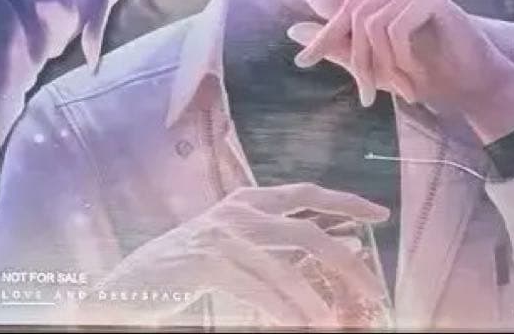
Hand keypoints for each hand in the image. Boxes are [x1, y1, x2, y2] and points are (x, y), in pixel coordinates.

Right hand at [97, 183, 388, 326]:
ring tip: (333, 323)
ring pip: (286, 268)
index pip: (308, 193)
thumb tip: (344, 245)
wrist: (132, 283)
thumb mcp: (240, 244)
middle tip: (374, 287)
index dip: (346, 201)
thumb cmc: (191, 265)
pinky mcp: (208, 264)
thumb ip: (283, 241)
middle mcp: (239, 211)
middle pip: (309, 232)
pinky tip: (299, 326)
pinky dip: (283, 311)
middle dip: (347, 262)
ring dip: (314, 301)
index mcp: (249, 200)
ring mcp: (223, 235)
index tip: (380, 212)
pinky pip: (259, 291)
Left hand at [287, 0, 513, 142]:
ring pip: (373, 25)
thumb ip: (338, 47)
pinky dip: (401, 58)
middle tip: (368, 96)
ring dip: (383, 66)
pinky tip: (414, 75)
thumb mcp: (374, 64)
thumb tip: (292, 31)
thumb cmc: (427, 73)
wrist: (473, 84)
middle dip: (359, 63)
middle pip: (355, 18)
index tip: (302, 63)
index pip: (343, 10)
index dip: (323, 37)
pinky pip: (395, 27)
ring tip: (400, 89)